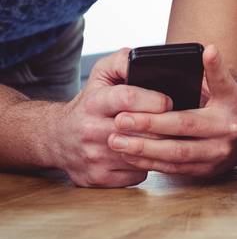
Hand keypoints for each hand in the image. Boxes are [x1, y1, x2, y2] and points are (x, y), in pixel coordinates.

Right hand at [51, 49, 171, 187]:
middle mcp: (91, 130)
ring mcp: (94, 157)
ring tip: (168, 137)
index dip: (153, 100)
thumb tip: (147, 59)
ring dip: (158, 147)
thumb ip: (124, 60)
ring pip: (140, 155)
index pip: (127, 98)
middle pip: (138, 130)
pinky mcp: (97, 178)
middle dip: (162, 125)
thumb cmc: (89, 102)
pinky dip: (147, 164)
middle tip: (177, 121)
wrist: (57, 138)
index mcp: (94, 102)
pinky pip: (136, 174)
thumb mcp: (101, 73)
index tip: (168, 101)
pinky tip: (148, 154)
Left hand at [106, 45, 236, 178]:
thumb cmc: (227, 104)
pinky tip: (130, 155)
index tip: (188, 65)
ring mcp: (216, 155)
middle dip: (149, 124)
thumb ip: (216, 70)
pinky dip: (149, 162)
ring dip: (144, 149)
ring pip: (175, 154)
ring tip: (117, 141)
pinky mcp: (205, 172)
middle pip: (184, 128)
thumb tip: (209, 50)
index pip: (217, 88)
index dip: (205, 76)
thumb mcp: (228, 85)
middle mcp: (227, 133)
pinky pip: (173, 168)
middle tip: (120, 120)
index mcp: (233, 105)